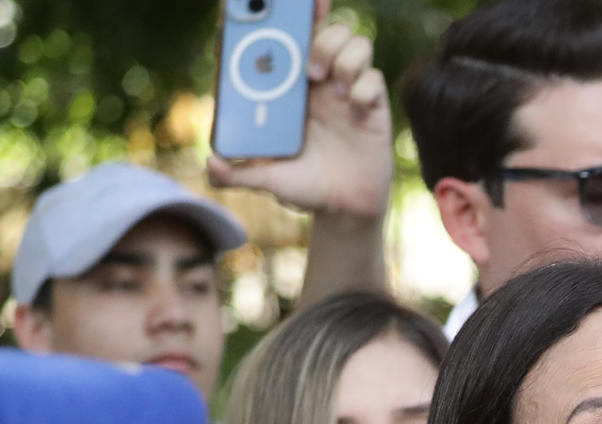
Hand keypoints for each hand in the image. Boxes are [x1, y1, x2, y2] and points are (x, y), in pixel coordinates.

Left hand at [207, 0, 390, 220]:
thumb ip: (236, 173)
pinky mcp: (373, 105)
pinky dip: (364, 88)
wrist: (344, 209)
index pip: (288, 34)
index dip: (287, 9)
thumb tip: (212, 164)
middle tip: (310, 68)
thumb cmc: (302, 186)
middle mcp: (320, 80)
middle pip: (324, 27)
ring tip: (331, 87)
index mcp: (289, 84)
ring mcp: (348, 90)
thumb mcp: (264, 178)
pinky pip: (374, 77)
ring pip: (355, 42)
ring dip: (342, 55)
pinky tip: (354, 110)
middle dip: (317, 30)